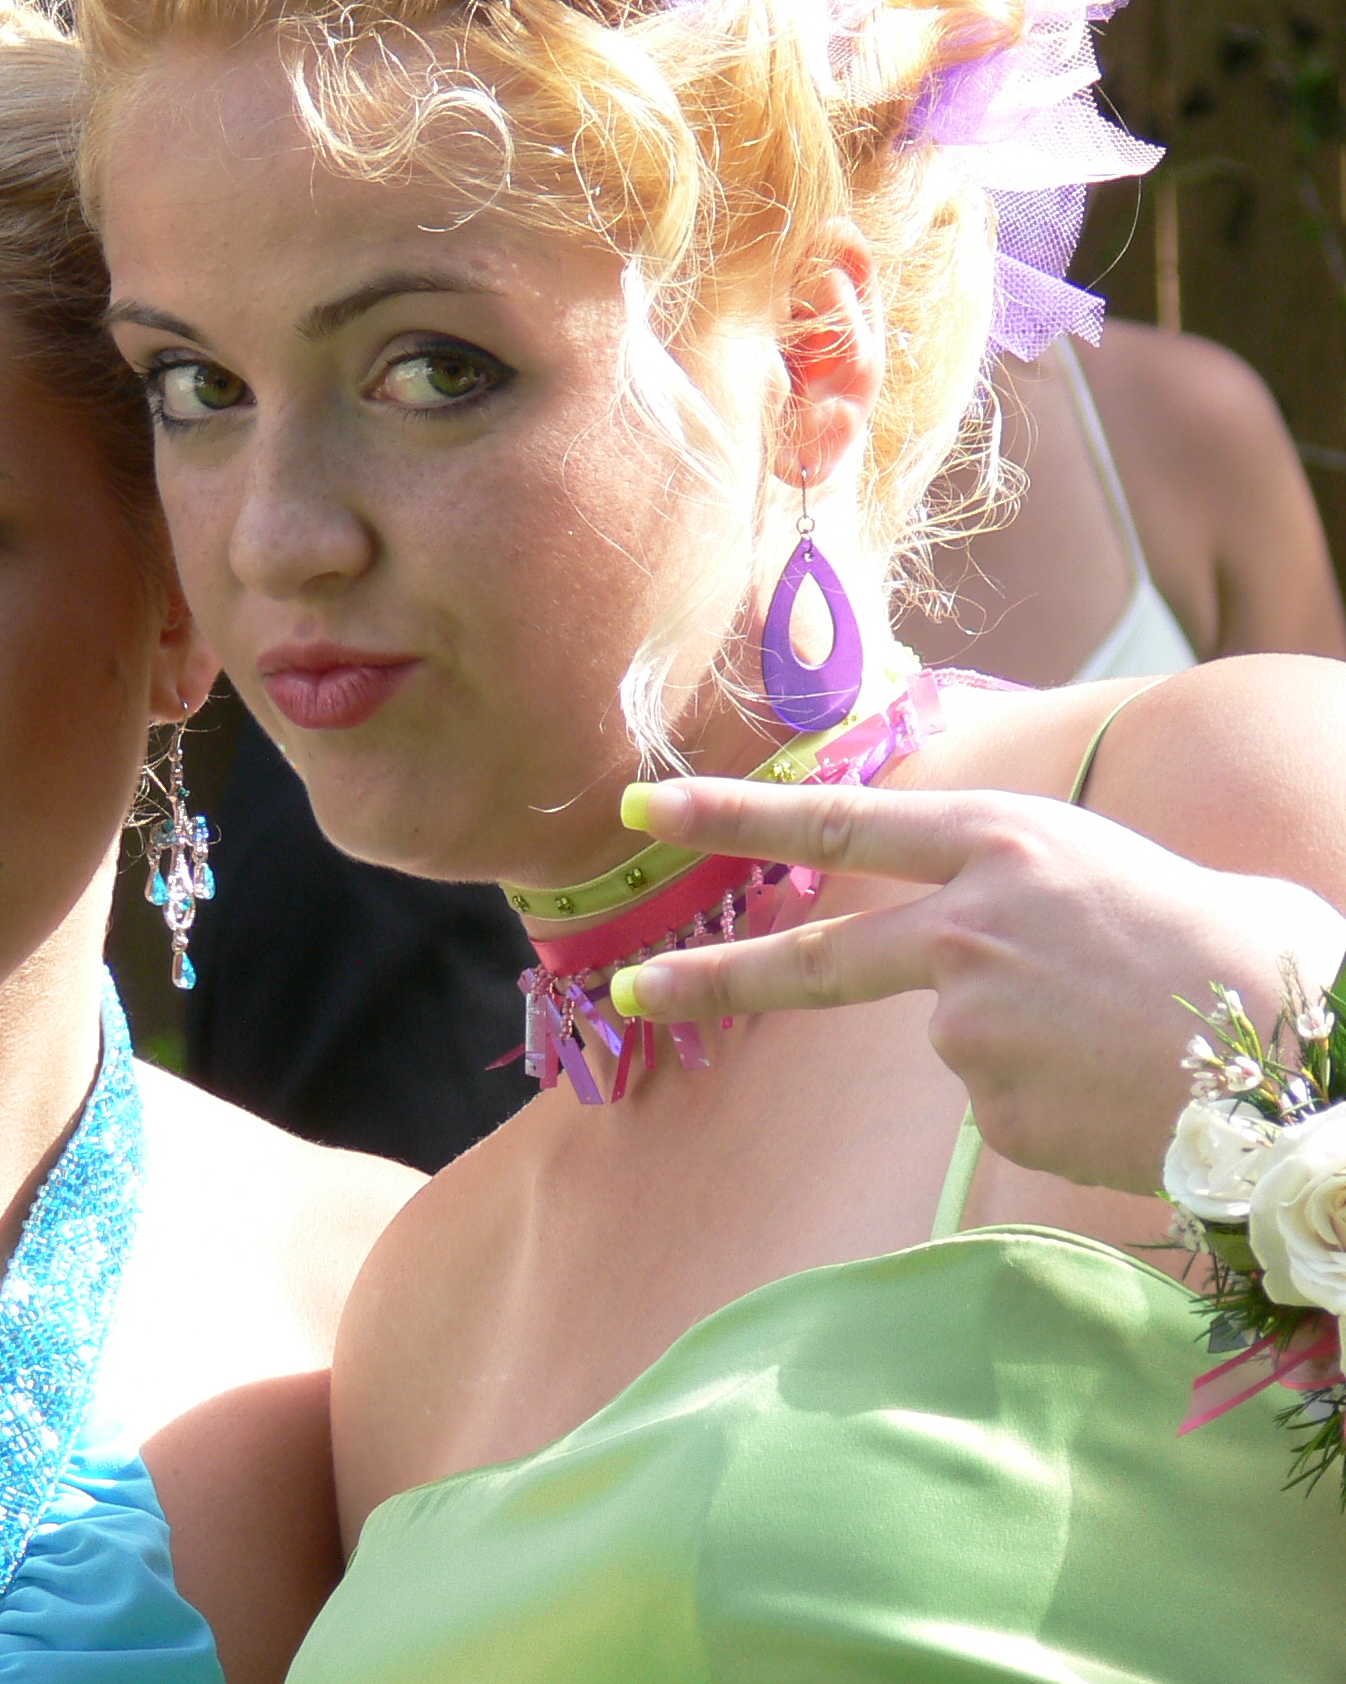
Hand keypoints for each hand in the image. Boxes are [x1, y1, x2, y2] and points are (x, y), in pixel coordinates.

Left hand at [610, 778, 1345, 1195]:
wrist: (1302, 1060)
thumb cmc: (1251, 953)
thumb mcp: (1134, 875)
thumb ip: (1048, 894)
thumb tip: (1033, 943)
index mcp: (1002, 843)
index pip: (836, 819)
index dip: (729, 812)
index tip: (642, 807)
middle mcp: (963, 926)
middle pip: (811, 960)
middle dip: (709, 977)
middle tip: (632, 989)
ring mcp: (965, 1024)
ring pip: (967, 1043)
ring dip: (1032, 1049)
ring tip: (1132, 1042)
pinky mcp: (989, 1104)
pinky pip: (1005, 1104)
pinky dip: (1056, 1103)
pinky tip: (1122, 1092)